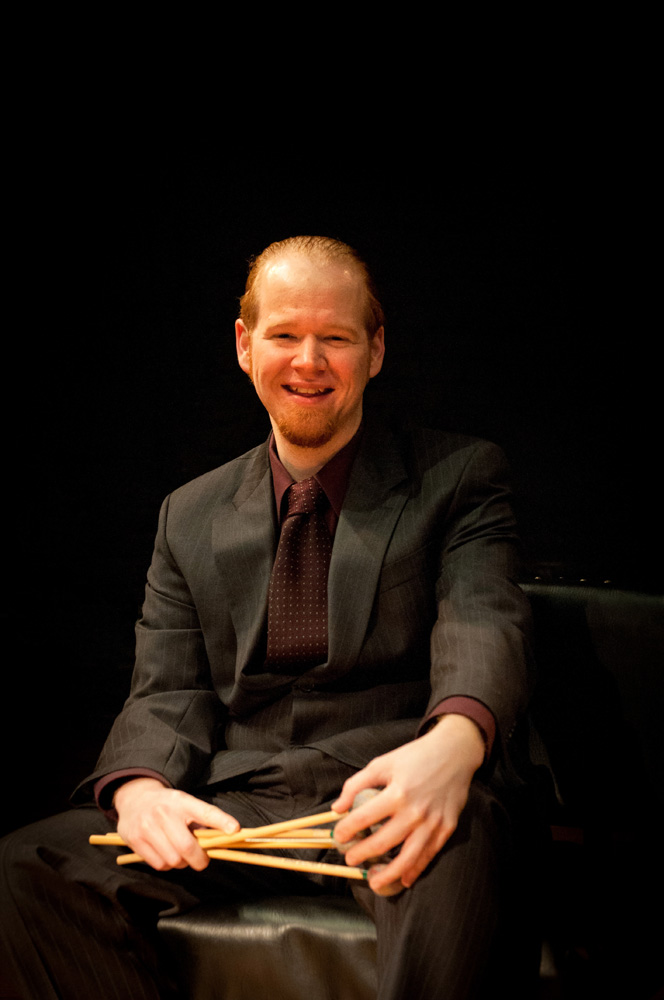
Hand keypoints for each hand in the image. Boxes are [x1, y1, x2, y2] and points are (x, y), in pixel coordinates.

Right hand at [114, 778, 240, 871]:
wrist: (135, 798)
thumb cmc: (167, 805)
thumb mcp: (184, 804)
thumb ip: (200, 821)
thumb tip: (220, 842)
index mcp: (182, 801)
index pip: (205, 811)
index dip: (221, 821)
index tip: (235, 830)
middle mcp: (164, 812)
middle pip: (187, 846)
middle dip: (199, 859)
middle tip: (202, 860)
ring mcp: (147, 826)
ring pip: (173, 860)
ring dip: (182, 863)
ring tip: (180, 854)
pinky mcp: (135, 840)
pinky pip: (159, 865)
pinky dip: (167, 865)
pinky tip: (166, 853)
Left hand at [332, 714, 484, 894]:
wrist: (455, 752)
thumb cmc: (415, 756)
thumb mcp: (382, 763)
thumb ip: (356, 784)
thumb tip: (337, 808)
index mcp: (396, 792)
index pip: (363, 818)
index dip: (346, 830)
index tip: (338, 836)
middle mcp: (414, 811)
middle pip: (383, 842)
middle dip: (362, 854)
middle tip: (350, 860)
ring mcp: (432, 822)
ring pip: (408, 858)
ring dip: (388, 874)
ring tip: (374, 882)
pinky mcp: (446, 828)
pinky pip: (429, 854)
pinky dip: (416, 870)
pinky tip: (405, 879)